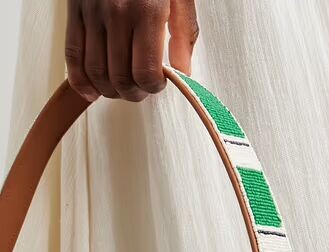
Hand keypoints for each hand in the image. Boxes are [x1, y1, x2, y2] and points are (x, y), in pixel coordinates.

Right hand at [65, 0, 198, 102]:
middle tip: (142, 90)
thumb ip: (184, 34)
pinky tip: (92, 90)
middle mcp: (116, 14)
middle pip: (120, 78)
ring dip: (110, 90)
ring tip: (123, 88)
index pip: (146, 73)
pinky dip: (80, 79)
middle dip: (133, 93)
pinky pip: (72, 53)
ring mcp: (91, 12)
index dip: (153, 88)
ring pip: (96, 72)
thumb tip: (184, 72)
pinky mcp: (74, 9)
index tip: (159, 84)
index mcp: (146, 12)